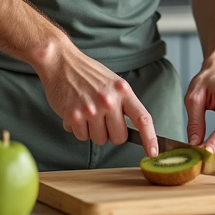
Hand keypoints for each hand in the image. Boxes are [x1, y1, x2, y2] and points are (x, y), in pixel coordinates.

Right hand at [37, 49, 157, 157]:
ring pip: (99, 139)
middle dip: (112, 133)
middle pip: (119, 137)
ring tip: (87, 113)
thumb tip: (134, 131)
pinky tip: (76, 113)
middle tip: (103, 119)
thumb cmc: (88, 73)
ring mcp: (91, 109)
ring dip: (93, 131)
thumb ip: (123, 103)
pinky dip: (78, 129)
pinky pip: (82, 137)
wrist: (61, 62)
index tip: (153, 152)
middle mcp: (109, 100)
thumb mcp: (113, 82)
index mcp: (123, 90)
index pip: (142, 118)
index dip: (150, 138)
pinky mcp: (73, 115)